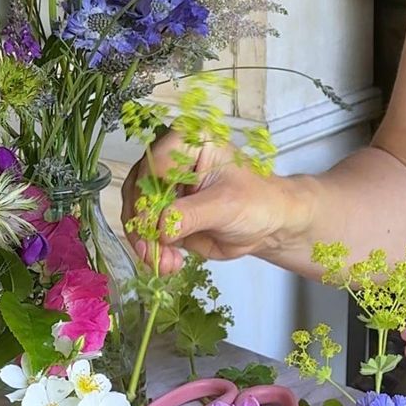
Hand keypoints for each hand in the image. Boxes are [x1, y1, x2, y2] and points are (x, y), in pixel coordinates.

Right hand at [120, 131, 308, 272]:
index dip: (150, 195)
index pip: (155, 164)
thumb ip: (192, 215)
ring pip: (136, 213)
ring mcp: (164, 188)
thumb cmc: (258, 202)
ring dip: (145, 242)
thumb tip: (160, 228)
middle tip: (153, 251)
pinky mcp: (163, 214)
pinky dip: (151, 250)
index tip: (155, 224)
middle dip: (143, 225)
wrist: (269, 225)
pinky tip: (169, 264)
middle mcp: (171, 159)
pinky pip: (145, 232)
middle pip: (138, 190)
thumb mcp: (227, 205)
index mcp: (189, 141)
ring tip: (166, 264)